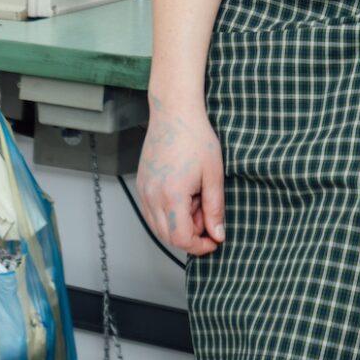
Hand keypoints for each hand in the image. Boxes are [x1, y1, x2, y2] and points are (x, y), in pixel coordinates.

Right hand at [135, 93, 225, 256]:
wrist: (174, 114)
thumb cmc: (195, 137)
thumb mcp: (213, 174)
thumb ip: (215, 208)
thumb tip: (217, 234)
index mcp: (171, 195)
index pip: (181, 238)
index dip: (200, 246)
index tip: (214, 241)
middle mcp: (152, 196)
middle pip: (168, 237)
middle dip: (191, 235)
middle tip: (207, 214)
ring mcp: (144, 191)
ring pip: (159, 227)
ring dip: (179, 225)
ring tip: (196, 201)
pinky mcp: (142, 185)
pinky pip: (152, 213)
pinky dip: (169, 214)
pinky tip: (183, 196)